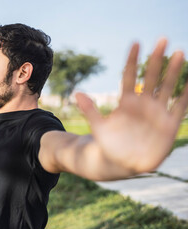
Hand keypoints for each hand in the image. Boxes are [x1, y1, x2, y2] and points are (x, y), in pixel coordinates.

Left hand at [76, 38, 187, 172]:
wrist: (121, 163)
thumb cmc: (109, 144)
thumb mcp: (98, 127)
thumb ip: (90, 111)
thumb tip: (77, 93)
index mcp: (126, 102)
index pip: (129, 76)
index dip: (132, 60)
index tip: (135, 43)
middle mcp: (143, 104)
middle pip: (150, 77)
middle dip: (156, 59)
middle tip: (162, 39)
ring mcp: (157, 113)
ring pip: (166, 87)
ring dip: (173, 72)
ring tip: (178, 52)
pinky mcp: (169, 125)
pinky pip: (180, 107)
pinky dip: (185, 95)